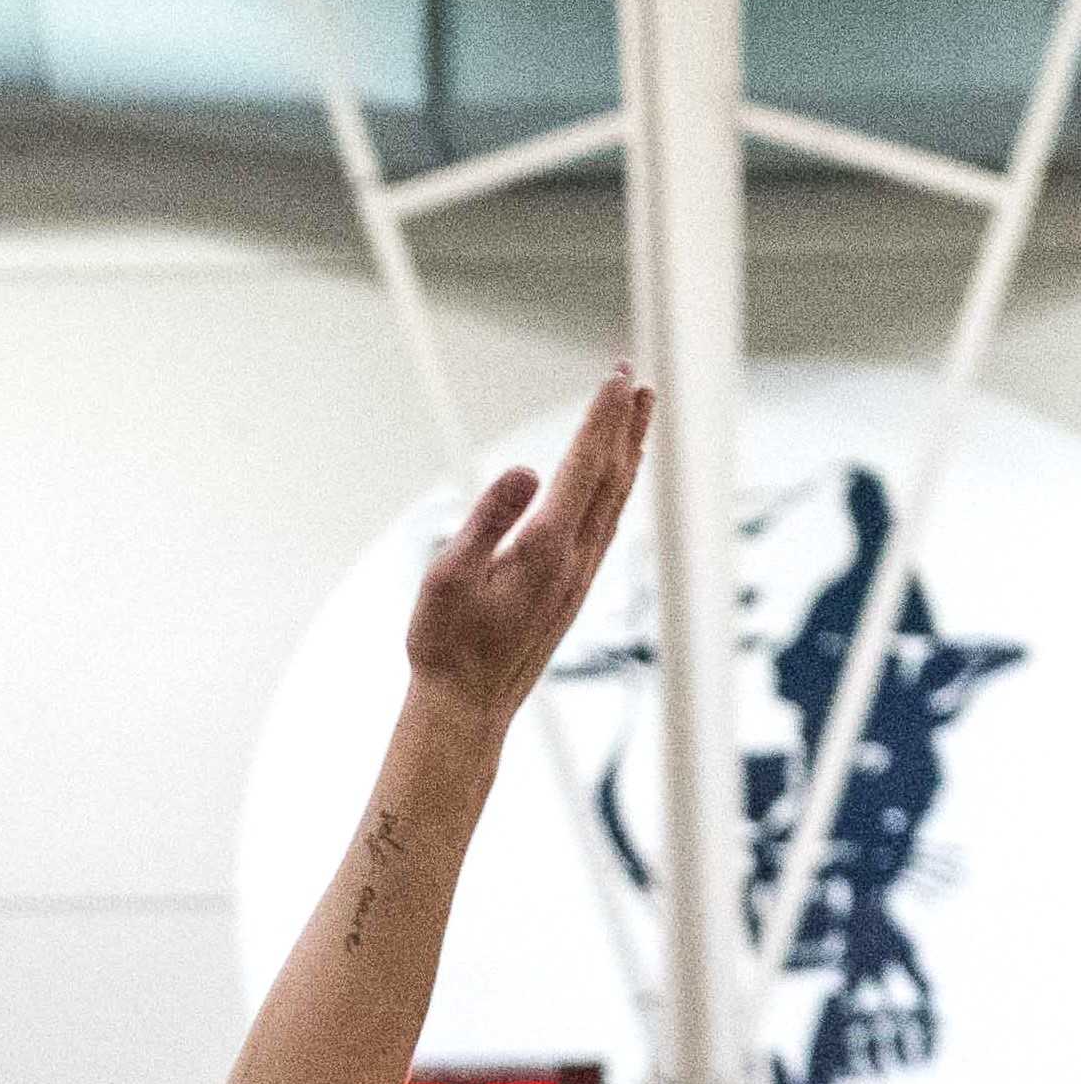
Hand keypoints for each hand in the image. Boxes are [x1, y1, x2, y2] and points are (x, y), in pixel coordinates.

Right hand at [404, 366, 653, 726]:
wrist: (467, 706)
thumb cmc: (446, 644)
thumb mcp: (448, 576)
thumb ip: (488, 519)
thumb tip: (526, 468)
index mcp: (545, 546)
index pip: (582, 465)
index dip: (600, 417)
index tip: (617, 376)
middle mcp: (575, 557)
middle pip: (612, 476)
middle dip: (624, 425)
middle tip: (636, 380)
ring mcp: (580, 575)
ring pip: (616, 499)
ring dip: (628, 453)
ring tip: (638, 418)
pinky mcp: (573, 588)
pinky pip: (607, 523)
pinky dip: (617, 488)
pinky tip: (615, 482)